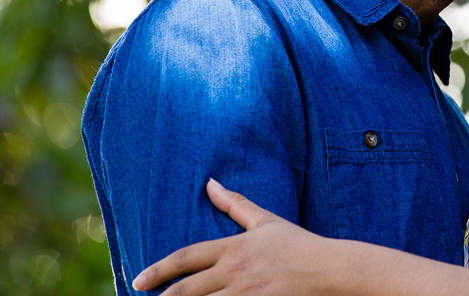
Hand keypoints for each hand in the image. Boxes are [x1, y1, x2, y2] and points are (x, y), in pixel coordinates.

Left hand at [132, 179, 343, 294]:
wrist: (330, 269)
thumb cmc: (298, 245)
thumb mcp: (266, 221)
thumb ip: (236, 204)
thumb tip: (209, 183)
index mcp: (233, 248)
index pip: (186, 257)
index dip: (159, 270)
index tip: (138, 281)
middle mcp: (234, 271)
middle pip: (185, 290)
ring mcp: (245, 294)